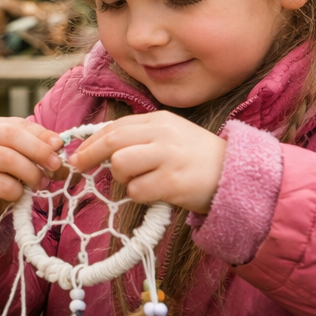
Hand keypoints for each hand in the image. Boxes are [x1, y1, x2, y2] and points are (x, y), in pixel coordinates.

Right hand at [0, 118, 65, 230]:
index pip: (20, 124)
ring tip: (40, 183)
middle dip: (39, 150)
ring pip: (8, 159)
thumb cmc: (0, 175)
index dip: (42, 134)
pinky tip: (17, 194)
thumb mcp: (19, 157)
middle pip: (12, 136)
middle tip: (56, 165)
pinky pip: (3, 185)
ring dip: (31, 173)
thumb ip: (36, 149)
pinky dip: (17, 191)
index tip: (59, 145)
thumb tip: (59, 148)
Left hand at [69, 111, 226, 213]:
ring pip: (120, 165)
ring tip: (140, 182)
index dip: (90, 141)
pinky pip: (137, 190)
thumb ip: (141, 137)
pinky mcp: (173, 182)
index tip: (77, 153)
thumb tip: (101, 147)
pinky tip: (154, 194)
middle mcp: (163, 134)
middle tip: (78, 167)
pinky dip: (139, 196)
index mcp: (161, 120)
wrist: (238, 175)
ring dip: (122, 179)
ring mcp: (168, 157)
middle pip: (112, 141)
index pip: (115, 127)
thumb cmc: (198, 159)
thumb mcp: (171, 136)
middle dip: (89, 155)